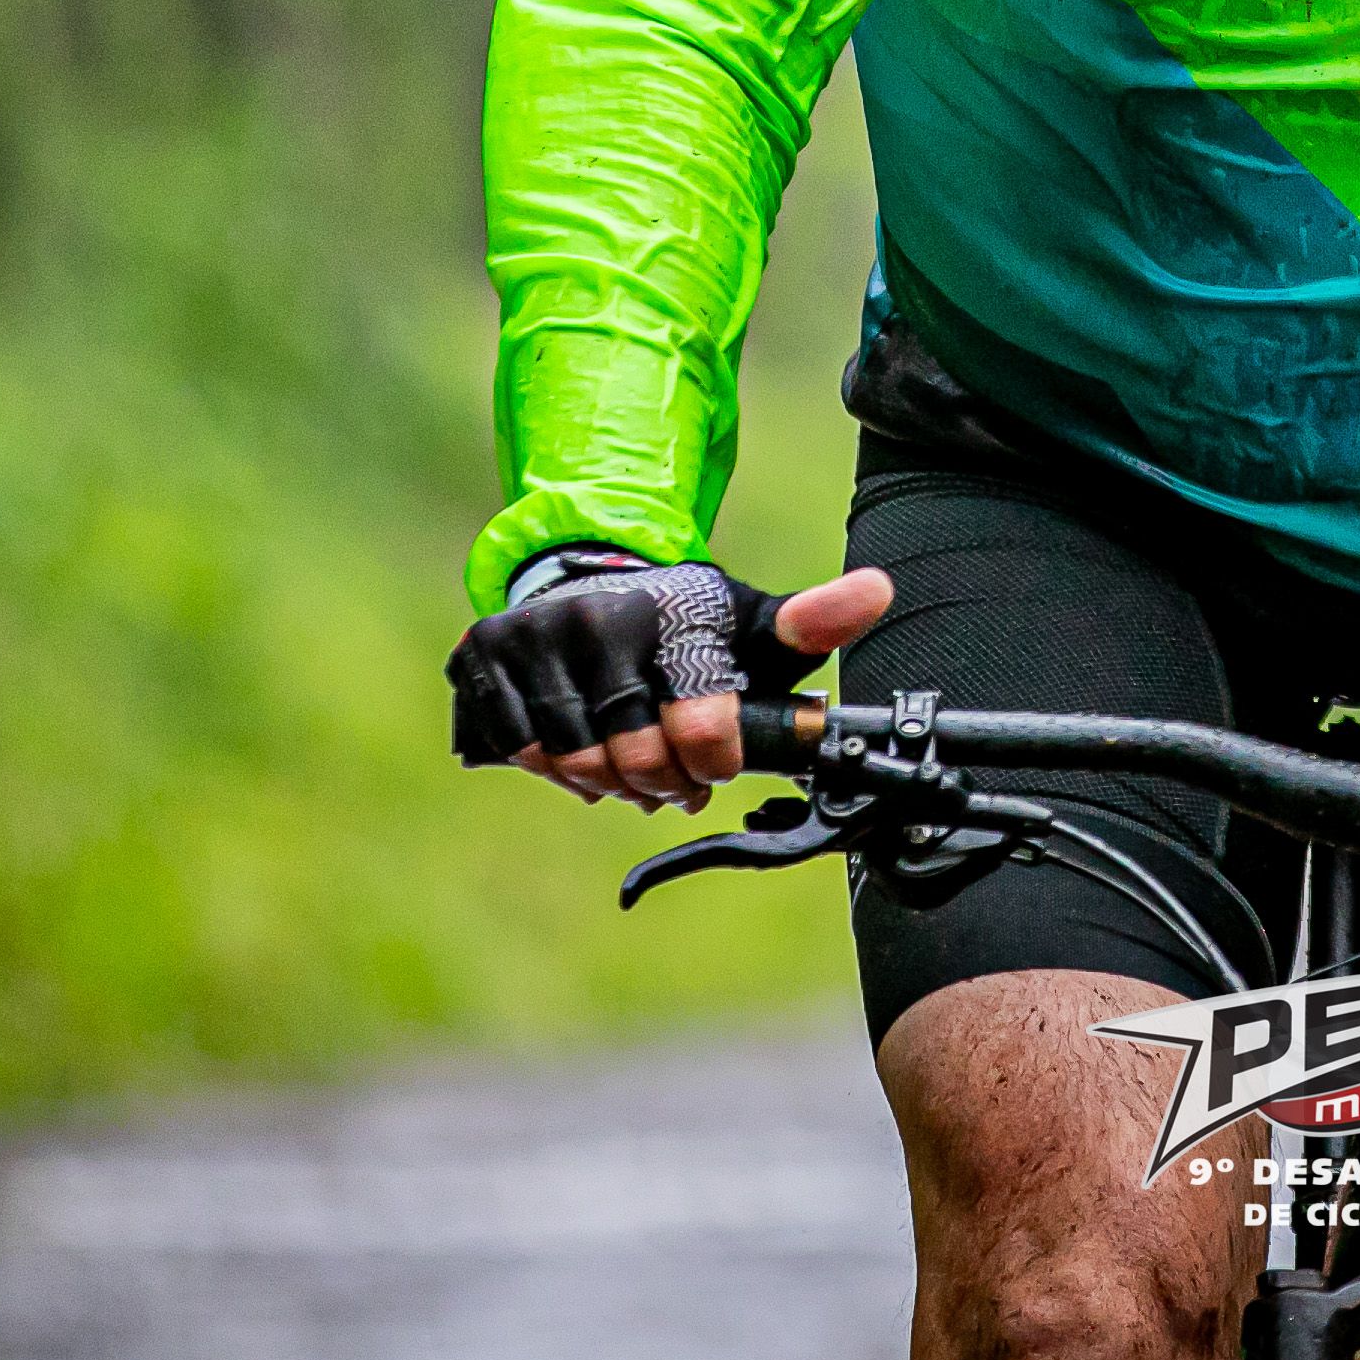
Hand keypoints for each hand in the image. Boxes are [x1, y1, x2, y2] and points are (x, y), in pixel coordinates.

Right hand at [447, 557, 892, 813]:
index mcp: (665, 613)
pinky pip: (521, 750)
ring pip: (574, 763)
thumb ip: (810, 619)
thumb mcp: (746, 619)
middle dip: (662, 782)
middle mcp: (592, 619)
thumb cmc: (678, 618)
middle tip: (675, 774)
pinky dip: (556, 768)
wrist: (588, 576)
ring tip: (634, 763)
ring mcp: (529, 637)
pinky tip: (583, 748)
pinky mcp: (482, 655)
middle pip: (633, 761)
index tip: (714, 757)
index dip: (711, 762)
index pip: (700, 732)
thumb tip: (878, 591)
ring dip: (610, 782)